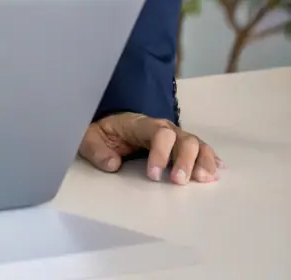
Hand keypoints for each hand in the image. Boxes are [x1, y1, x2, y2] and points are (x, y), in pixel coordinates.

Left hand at [79, 113, 220, 184]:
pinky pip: (201, 150)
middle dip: (184, 160)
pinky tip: (217, 171)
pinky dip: (210, 159)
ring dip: (203, 161)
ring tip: (204, 179)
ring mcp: (175, 136)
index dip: (160, 153)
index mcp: (140, 124)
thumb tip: (112, 164)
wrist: (110, 127)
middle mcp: (163, 128)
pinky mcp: (181, 146)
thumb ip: (96, 150)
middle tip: (178, 182)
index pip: (158, 133)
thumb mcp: (89, 138)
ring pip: (196, 144)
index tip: (153, 175)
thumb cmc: (102, 133)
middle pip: (183, 138)